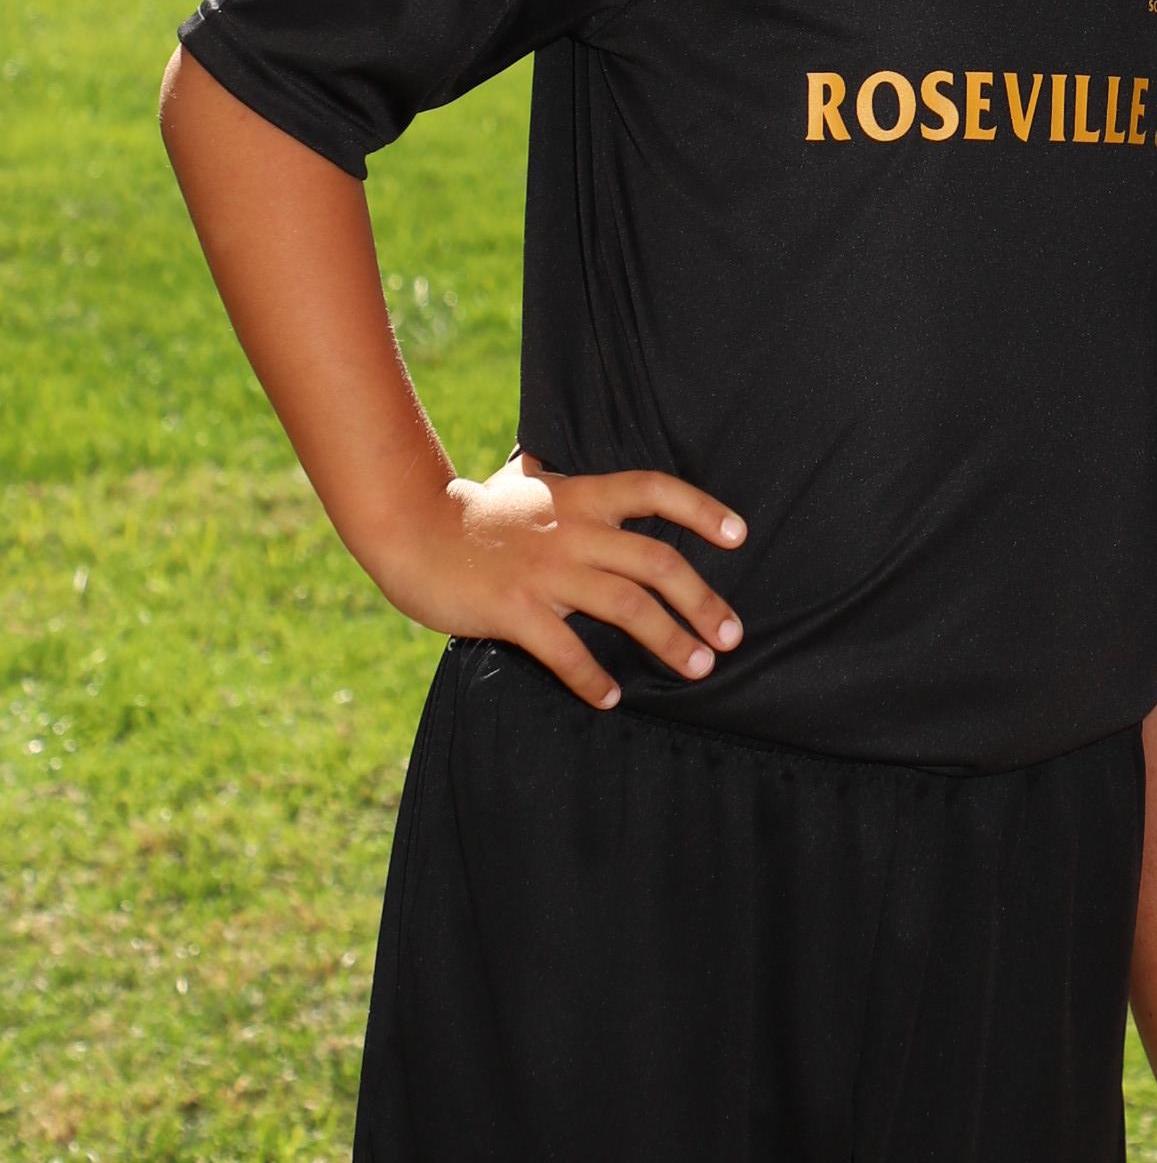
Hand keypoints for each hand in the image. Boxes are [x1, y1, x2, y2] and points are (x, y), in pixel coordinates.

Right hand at [365, 454, 746, 709]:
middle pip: (657, 562)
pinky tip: (612, 699)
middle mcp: (573, 531)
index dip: (702, 510)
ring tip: (698, 668)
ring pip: (626, 606)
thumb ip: (557, 481)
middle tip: (731, 636)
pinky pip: (566, 650)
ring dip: (669, 640)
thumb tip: (557, 464)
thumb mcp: (526, 483)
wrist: (410, 529)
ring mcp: (545, 571)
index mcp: (581, 496)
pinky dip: (592, 677)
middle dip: (702, 601)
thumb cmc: (472, 513)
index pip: (655, 489)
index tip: (740, 535)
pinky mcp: (514, 609)